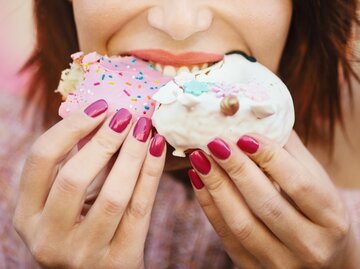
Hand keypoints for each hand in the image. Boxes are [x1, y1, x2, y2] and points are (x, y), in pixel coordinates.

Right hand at [13, 100, 166, 268]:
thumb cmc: (82, 229)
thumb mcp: (66, 204)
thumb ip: (78, 167)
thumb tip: (106, 119)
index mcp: (28, 215)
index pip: (41, 160)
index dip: (70, 128)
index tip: (100, 107)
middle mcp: (47, 237)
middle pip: (74, 177)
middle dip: (104, 140)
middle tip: (127, 116)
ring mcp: (83, 253)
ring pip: (113, 194)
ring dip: (132, 154)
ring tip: (145, 129)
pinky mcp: (118, 261)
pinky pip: (140, 209)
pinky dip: (151, 173)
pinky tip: (158, 148)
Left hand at [188, 131, 359, 268]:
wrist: (325, 261)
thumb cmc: (319, 214)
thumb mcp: (318, 183)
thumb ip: (292, 154)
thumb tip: (260, 120)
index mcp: (331, 219)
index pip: (299, 185)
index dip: (270, 157)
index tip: (245, 135)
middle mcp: (310, 246)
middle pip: (267, 204)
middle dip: (237, 169)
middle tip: (214, 142)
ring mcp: (281, 262)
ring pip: (242, 224)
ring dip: (217, 187)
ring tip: (200, 158)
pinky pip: (227, 237)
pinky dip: (209, 207)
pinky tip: (199, 180)